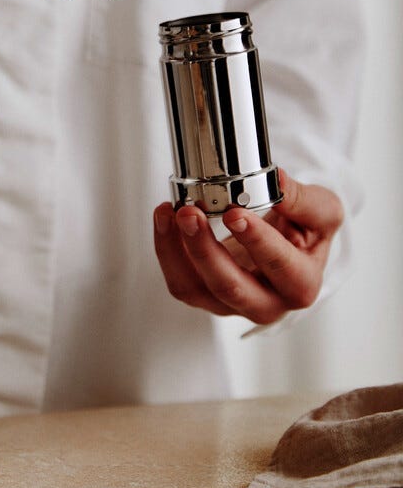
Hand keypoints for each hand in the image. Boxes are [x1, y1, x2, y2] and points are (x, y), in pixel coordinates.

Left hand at [152, 170, 344, 325]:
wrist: (285, 245)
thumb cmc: (304, 232)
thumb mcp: (322, 211)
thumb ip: (306, 200)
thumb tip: (280, 183)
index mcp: (301, 285)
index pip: (280, 267)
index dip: (257, 241)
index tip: (235, 213)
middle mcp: (266, 303)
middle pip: (230, 287)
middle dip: (205, 250)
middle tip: (190, 213)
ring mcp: (231, 304)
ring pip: (195, 289)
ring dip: (176, 250)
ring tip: (170, 212)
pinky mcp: (205, 296)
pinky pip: (180, 281)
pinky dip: (167, 249)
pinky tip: (165, 219)